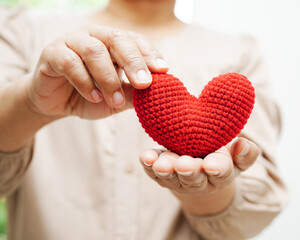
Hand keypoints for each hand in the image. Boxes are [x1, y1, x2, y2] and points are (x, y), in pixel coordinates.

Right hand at [27, 24, 167, 119]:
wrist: (56, 103)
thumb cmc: (91, 96)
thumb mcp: (117, 98)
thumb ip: (134, 94)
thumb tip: (158, 95)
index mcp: (113, 42)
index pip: (135, 40)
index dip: (150, 54)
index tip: (163, 70)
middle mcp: (94, 35)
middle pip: (117, 39)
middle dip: (134, 62)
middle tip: (144, 84)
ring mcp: (72, 41)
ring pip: (94, 51)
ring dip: (108, 79)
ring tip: (115, 101)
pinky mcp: (52, 53)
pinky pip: (70, 63)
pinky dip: (85, 82)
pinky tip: (94, 97)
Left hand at [139, 137, 259, 214]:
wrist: (199, 163)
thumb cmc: (219, 154)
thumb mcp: (236, 155)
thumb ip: (245, 152)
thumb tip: (243, 144)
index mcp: (221, 173)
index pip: (221, 171)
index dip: (217, 168)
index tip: (212, 164)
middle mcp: (199, 180)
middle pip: (194, 178)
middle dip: (189, 171)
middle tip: (184, 165)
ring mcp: (178, 178)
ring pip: (172, 177)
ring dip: (166, 170)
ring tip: (160, 164)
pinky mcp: (160, 173)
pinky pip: (153, 171)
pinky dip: (148, 164)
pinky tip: (144, 157)